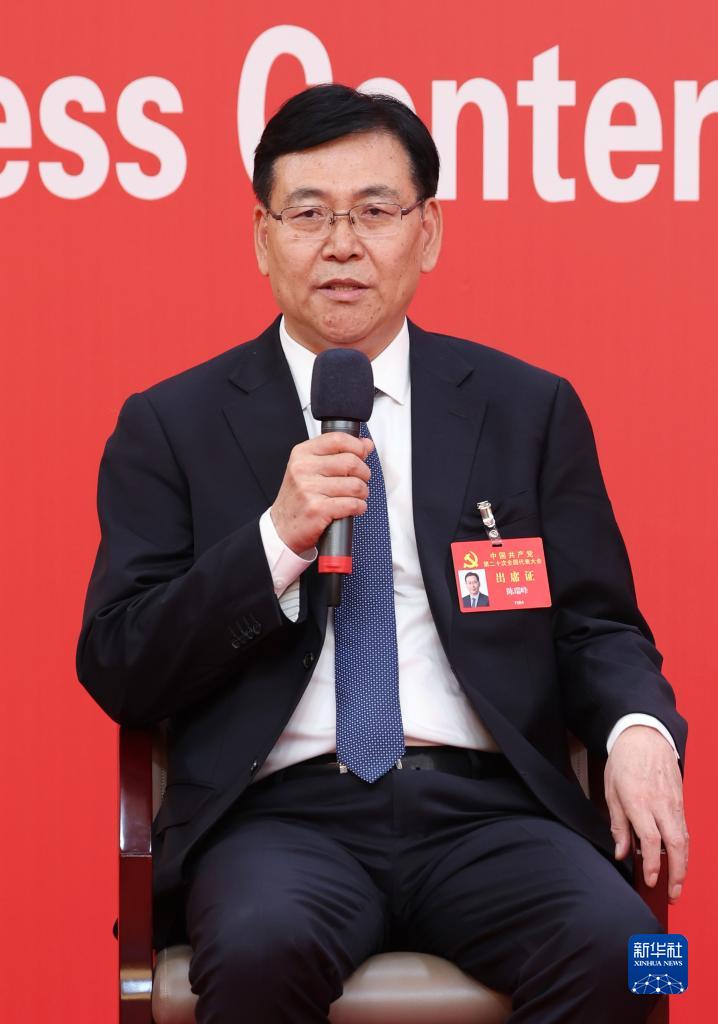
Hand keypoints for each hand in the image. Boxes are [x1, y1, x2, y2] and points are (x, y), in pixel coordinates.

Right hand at [271, 432, 373, 553]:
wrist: (282, 528)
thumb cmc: (298, 498)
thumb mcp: (311, 469)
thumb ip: (338, 454)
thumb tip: (365, 444)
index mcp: (302, 454)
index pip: (337, 439)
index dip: (357, 446)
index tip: (362, 454)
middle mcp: (303, 469)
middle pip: (351, 462)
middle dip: (363, 474)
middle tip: (360, 481)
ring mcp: (309, 489)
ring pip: (355, 485)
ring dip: (362, 493)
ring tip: (355, 497)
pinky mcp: (317, 509)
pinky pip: (352, 504)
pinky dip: (359, 507)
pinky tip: (354, 508)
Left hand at [605, 725, 687, 902]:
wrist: (645, 737)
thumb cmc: (624, 762)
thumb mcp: (611, 791)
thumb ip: (618, 824)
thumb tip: (621, 852)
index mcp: (639, 801)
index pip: (650, 839)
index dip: (653, 864)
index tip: (652, 881)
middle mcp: (660, 804)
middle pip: (675, 844)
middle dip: (676, 873)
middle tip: (671, 894)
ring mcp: (673, 803)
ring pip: (684, 840)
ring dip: (683, 865)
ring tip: (677, 886)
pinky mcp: (680, 802)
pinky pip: (685, 830)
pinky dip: (684, 849)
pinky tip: (679, 862)